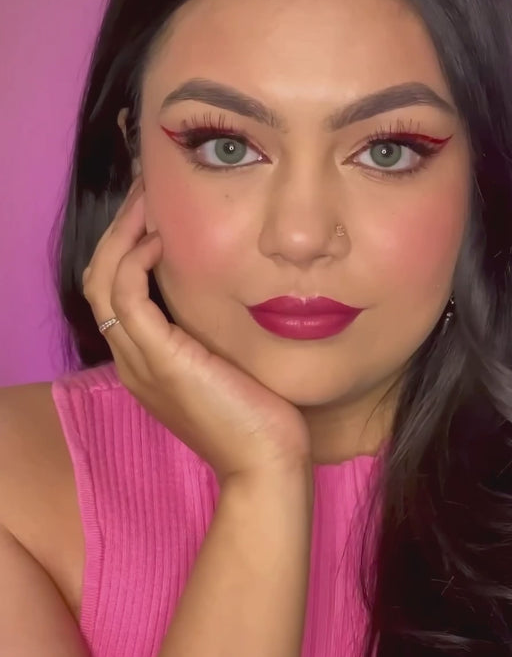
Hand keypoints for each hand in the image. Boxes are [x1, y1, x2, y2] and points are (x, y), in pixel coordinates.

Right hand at [81, 176, 312, 485]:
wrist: (268, 465)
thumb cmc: (263, 419)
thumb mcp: (233, 364)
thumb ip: (220, 331)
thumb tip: (240, 289)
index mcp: (147, 362)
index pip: (116, 292)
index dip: (127, 247)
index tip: (156, 211)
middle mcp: (133, 360)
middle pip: (99, 280)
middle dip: (119, 230)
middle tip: (145, 190)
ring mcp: (140, 362)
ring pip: (102, 281)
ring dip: (121, 234)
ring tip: (147, 199)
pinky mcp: (160, 361)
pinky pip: (125, 297)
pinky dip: (134, 260)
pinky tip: (160, 238)